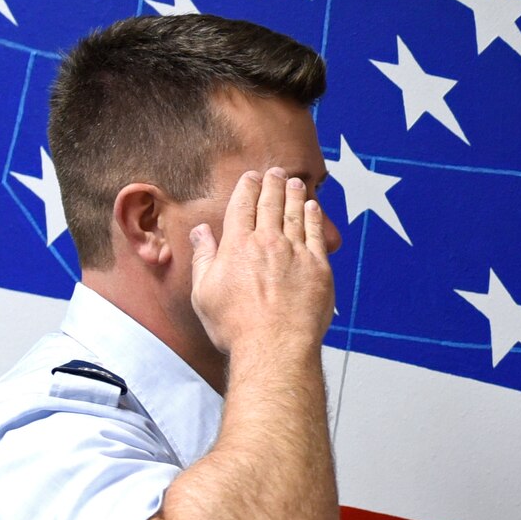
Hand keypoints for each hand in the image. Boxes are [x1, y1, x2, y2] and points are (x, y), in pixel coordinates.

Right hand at [188, 167, 334, 360]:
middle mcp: (267, 243)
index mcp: (237, 245)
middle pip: (271, 204)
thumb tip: (201, 232)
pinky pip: (317, 235)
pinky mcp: (319, 269)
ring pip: (295, 214)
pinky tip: (313, 208)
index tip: (252, 176)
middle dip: (273, 183)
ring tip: (295, 182)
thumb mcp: (204, 293)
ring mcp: (296, 254)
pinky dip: (314, 217)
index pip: (242, 205)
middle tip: (275, 171)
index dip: (247, 187)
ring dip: (294, 195)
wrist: (274, 347)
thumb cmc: (236, 326)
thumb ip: (204, 257)